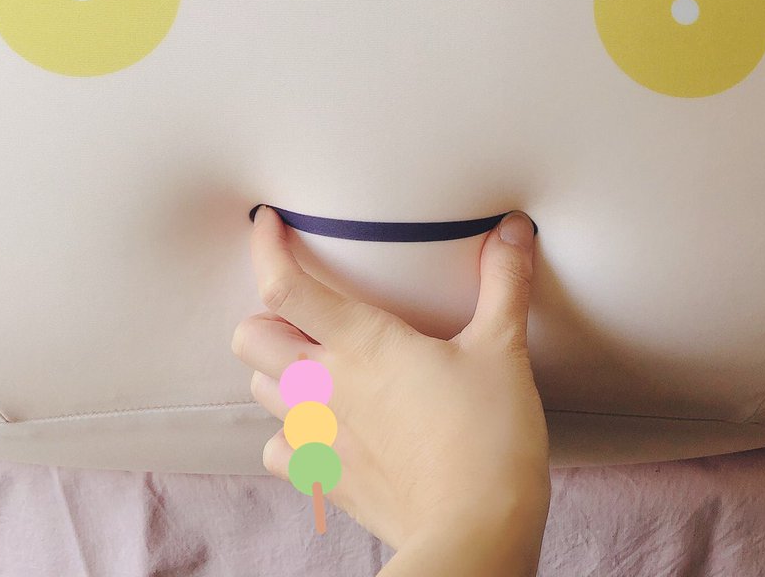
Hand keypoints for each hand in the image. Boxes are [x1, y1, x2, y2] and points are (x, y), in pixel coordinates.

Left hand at [230, 205, 550, 552]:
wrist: (475, 540)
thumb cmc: (489, 442)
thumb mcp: (502, 350)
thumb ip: (504, 283)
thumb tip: (513, 229)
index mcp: (362, 342)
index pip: (284, 284)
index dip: (266, 248)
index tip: (268, 223)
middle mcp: (325, 385)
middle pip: (250, 337)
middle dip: (265, 314)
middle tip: (302, 306)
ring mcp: (319, 437)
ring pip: (258, 389)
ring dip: (276, 368)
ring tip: (314, 359)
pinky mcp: (325, 480)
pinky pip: (278, 450)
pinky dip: (288, 434)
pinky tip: (324, 426)